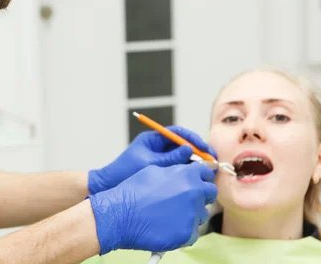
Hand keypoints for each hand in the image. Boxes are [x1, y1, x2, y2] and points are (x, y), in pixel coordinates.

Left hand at [88, 126, 216, 193]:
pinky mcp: (159, 170)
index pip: (176, 133)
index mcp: (152, 139)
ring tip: (207, 170)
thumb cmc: (124, 172)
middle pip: (182, 144)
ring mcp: (158, 158)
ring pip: (181, 157)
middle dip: (197, 151)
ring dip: (194, 163)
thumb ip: (169, 158)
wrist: (109, 186)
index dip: (192, 138)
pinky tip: (195, 179)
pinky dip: (186, 171)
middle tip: (211, 160)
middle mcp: (157, 146)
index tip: (203, 148)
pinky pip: (177, 168)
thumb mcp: (149, 163)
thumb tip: (188, 150)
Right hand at [88, 163, 217, 254]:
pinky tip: (167, 227)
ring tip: (170, 215)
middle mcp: (194, 192)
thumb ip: (177, 171)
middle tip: (186, 200)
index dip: (202, 177)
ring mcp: (193, 214)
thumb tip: (190, 171)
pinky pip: (194, 232)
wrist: (121, 214)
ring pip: (202, 213)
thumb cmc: (134, 191)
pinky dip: (183, 230)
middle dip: (201, 195)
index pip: (207, 172)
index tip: (199, 181)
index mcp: (187, 174)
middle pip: (210, 192)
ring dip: (191, 214)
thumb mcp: (155, 171)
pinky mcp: (188, 233)